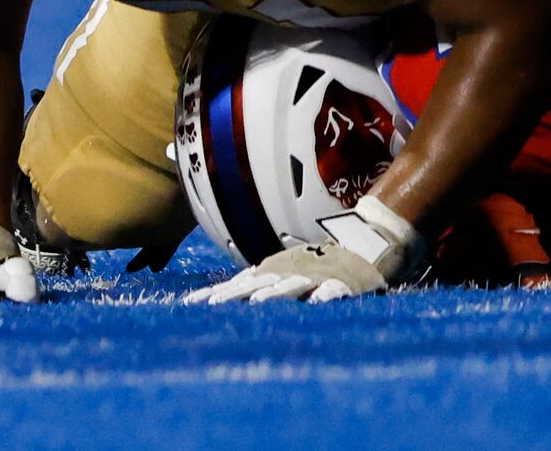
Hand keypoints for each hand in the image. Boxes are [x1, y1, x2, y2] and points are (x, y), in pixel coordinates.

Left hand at [184, 240, 388, 304]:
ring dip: (274, 295)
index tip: (190, 305)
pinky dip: (323, 297)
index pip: (237, 284)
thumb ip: (258, 282)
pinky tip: (314, 306)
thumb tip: (220, 294)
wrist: (360, 244)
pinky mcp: (342, 284)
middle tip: (212, 306)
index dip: (215, 294)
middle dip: (234, 296)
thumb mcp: (283, 269)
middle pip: (257, 285)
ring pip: (291, 286)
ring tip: (256, 305)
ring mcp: (314, 277)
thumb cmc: (315, 263)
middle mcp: (288, 272)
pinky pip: (332, 291)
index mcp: (272, 270)